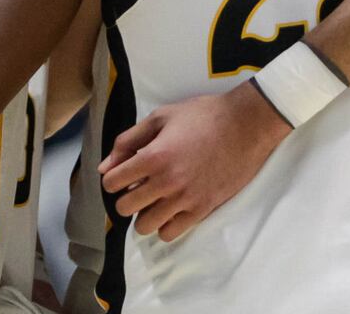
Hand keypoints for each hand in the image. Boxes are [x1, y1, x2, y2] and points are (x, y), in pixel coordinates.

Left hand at [98, 80, 289, 241]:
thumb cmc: (202, 116)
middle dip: (126, 197)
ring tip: (154, 200)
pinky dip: (165, 225)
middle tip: (138, 187)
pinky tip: (170, 209)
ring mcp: (185, 199)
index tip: (122, 175)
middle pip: (125, 208)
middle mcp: (166, 182)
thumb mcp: (161, 117)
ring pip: (145, 226)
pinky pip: (171, 233)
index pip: (113, 182)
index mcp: (153, 156)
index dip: (113, 178)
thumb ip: (128, 141)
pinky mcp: (202, 209)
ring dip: (144, 214)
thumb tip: (105, 167)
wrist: (245, 125)